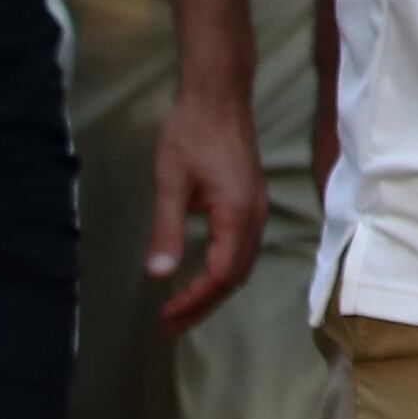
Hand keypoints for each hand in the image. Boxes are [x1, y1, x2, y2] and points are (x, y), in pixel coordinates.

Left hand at [148, 74, 267, 332]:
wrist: (218, 94)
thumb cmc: (191, 132)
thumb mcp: (171, 181)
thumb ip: (167, 229)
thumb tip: (159, 274)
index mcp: (238, 215)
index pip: (220, 275)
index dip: (194, 300)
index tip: (166, 316)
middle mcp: (255, 217)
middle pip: (234, 276)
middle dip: (203, 304)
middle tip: (170, 324)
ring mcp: (257, 209)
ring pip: (241, 264)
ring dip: (213, 290)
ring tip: (183, 307)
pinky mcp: (251, 201)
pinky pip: (243, 249)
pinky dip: (223, 270)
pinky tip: (204, 273)